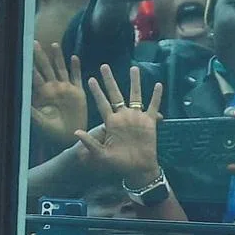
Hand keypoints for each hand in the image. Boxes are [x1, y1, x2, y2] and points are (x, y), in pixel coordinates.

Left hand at [31, 42, 86, 145]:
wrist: (69, 135)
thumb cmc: (52, 131)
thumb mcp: (40, 122)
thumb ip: (32, 112)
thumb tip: (21, 102)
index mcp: (43, 94)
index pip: (35, 77)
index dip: (29, 66)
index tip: (23, 54)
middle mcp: (54, 88)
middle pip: (46, 68)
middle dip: (40, 56)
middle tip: (34, 43)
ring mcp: (66, 89)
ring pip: (61, 69)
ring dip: (58, 57)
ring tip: (54, 44)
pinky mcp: (77, 92)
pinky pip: (76, 78)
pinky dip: (76, 68)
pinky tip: (74, 58)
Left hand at [75, 66, 163, 184]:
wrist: (138, 168)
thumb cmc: (118, 163)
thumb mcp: (101, 154)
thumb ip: (90, 143)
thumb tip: (76, 133)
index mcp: (111, 122)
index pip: (102, 103)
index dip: (97, 92)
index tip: (91, 79)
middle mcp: (123, 116)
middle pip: (116, 94)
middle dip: (110, 80)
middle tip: (104, 66)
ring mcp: (136, 118)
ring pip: (135, 95)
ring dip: (135, 82)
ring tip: (134, 68)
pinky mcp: (149, 122)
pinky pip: (153, 106)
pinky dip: (156, 96)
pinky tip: (158, 85)